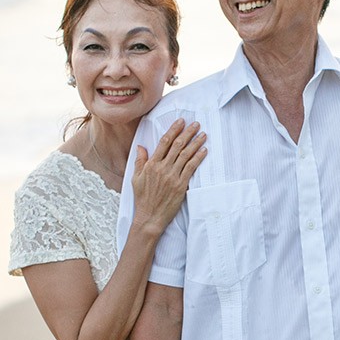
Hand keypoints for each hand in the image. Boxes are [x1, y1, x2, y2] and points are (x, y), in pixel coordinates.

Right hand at [131, 118, 206, 233]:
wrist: (149, 217)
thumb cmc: (143, 199)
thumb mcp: (136, 178)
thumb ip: (140, 161)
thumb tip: (141, 146)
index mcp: (151, 164)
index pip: (164, 142)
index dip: (174, 130)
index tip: (181, 121)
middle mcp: (162, 168)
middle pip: (177, 145)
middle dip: (188, 132)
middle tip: (196, 124)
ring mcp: (172, 176)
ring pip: (186, 155)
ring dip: (196, 143)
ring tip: (203, 134)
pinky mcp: (181, 185)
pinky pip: (191, 168)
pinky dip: (198, 157)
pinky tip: (204, 150)